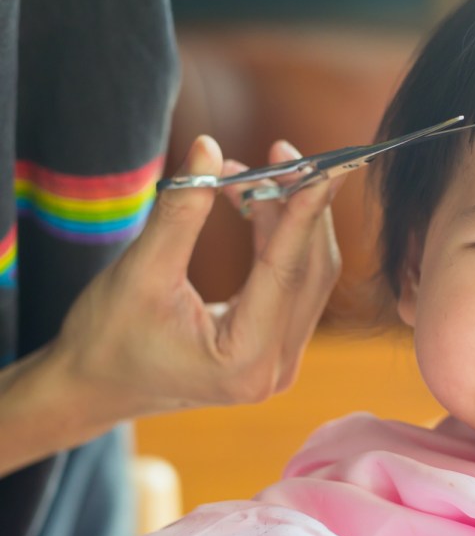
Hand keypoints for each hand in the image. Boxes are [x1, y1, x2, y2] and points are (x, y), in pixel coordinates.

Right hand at [53, 135, 340, 421]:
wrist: (92, 386)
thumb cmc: (107, 337)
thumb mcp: (140, 271)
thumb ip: (181, 211)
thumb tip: (210, 149)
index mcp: (245, 360)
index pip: (287, 272)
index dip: (305, 215)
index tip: (321, 169)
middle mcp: (274, 369)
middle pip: (309, 272)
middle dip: (297, 208)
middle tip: (278, 154)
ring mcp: (280, 362)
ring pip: (306, 274)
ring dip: (286, 219)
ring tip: (246, 175)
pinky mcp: (274, 348)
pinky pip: (292, 283)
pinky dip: (279, 240)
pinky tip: (255, 203)